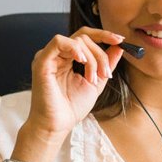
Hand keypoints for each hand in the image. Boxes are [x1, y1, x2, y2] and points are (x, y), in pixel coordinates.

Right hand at [20, 28, 127, 155]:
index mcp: (67, 58)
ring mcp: (49, 57)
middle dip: (100, 54)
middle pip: (83, 38)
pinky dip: (74, 48)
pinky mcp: (42, 61)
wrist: (58, 125)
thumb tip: (118, 46)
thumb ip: (106, 64)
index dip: (103, 35)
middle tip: (106, 74)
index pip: (85, 37)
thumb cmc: (71, 107)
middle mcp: (57, 55)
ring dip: (91, 58)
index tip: (120, 40)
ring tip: (92, 78)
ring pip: (76, 40)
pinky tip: (82, 61)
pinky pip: (59, 42)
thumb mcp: (96, 82)